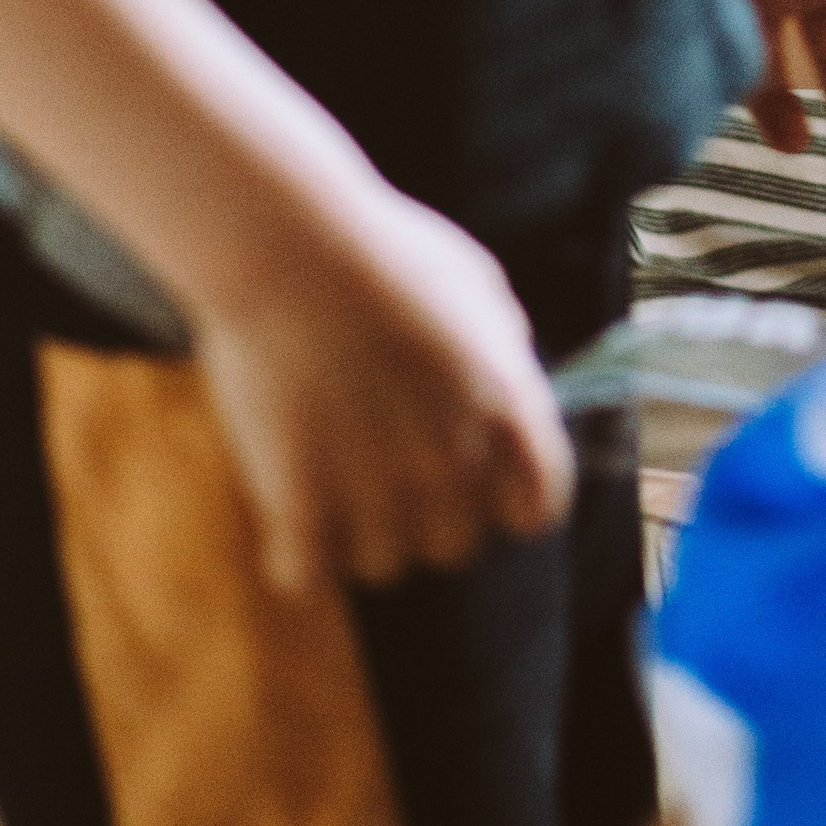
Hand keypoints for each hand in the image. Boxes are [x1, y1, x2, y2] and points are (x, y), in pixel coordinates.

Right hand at [195, 176, 570, 596]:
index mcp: (506, 409)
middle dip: (427, 515)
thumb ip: (502, 350)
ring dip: (359, 533)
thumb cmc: (383, 252)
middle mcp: (454, 462)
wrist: (293, 249)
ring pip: (382, 565)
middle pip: (455, 545)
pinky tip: (287, 517)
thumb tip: (507, 386)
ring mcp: (379, 491)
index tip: (476, 485)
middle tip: (386, 472)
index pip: (537, 507)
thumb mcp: (475, 285)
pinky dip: (296, 556)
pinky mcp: (303, 508)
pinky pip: (307, 576)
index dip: (506, 501)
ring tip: (332, 480)